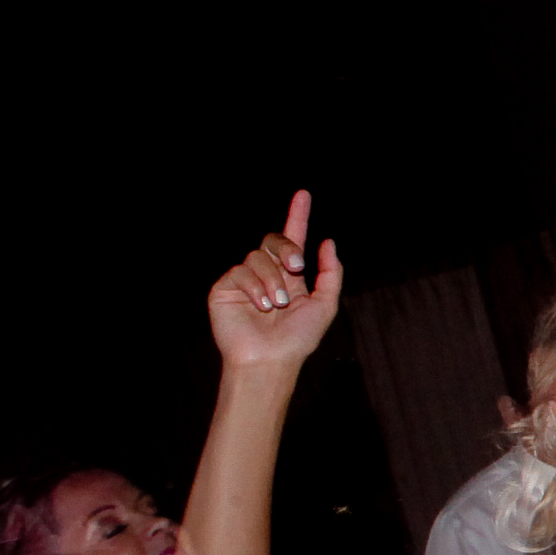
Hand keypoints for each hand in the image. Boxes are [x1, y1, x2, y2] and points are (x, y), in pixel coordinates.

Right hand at [204, 192, 342, 371]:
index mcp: (291, 276)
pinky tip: (260, 306)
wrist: (270, 360)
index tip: (303, 194)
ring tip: (276, 305)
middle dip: (288, 248)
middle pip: (274, 240)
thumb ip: (330, 274)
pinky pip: (240, 271)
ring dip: (274, 280)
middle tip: (297, 267)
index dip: (298, 216)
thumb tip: (327, 242)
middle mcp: (267, 274)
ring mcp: (244, 280)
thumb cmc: (298, 339)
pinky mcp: (224, 288)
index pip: (294, 240)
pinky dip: (255, 287)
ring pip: (258, 257)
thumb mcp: (325, 305)